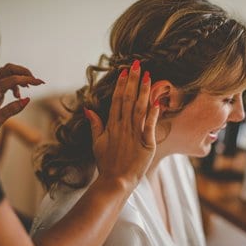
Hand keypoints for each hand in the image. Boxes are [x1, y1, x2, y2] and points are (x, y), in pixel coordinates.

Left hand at [0, 63, 44, 137]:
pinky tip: (18, 95)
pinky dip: (17, 83)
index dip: (27, 79)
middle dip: (24, 72)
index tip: (41, 83)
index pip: (12, 79)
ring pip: (7, 72)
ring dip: (21, 76)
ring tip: (29, 87)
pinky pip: (7, 79)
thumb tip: (27, 99)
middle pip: (8, 68)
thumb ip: (11, 109)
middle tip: (36, 82)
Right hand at [83, 60, 159, 187]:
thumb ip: (95, 125)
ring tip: (149, 76)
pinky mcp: (146, 144)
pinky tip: (157, 102)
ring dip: (144, 92)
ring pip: (140, 109)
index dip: (122, 84)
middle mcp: (123, 127)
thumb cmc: (107, 163)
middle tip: (138, 64)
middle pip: (128, 99)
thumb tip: (88, 109)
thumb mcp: (97, 143)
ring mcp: (134, 135)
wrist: (115, 181)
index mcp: (112, 125)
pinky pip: (150, 126)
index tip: (125, 71)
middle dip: (133, 81)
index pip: (117, 100)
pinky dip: (153, 114)